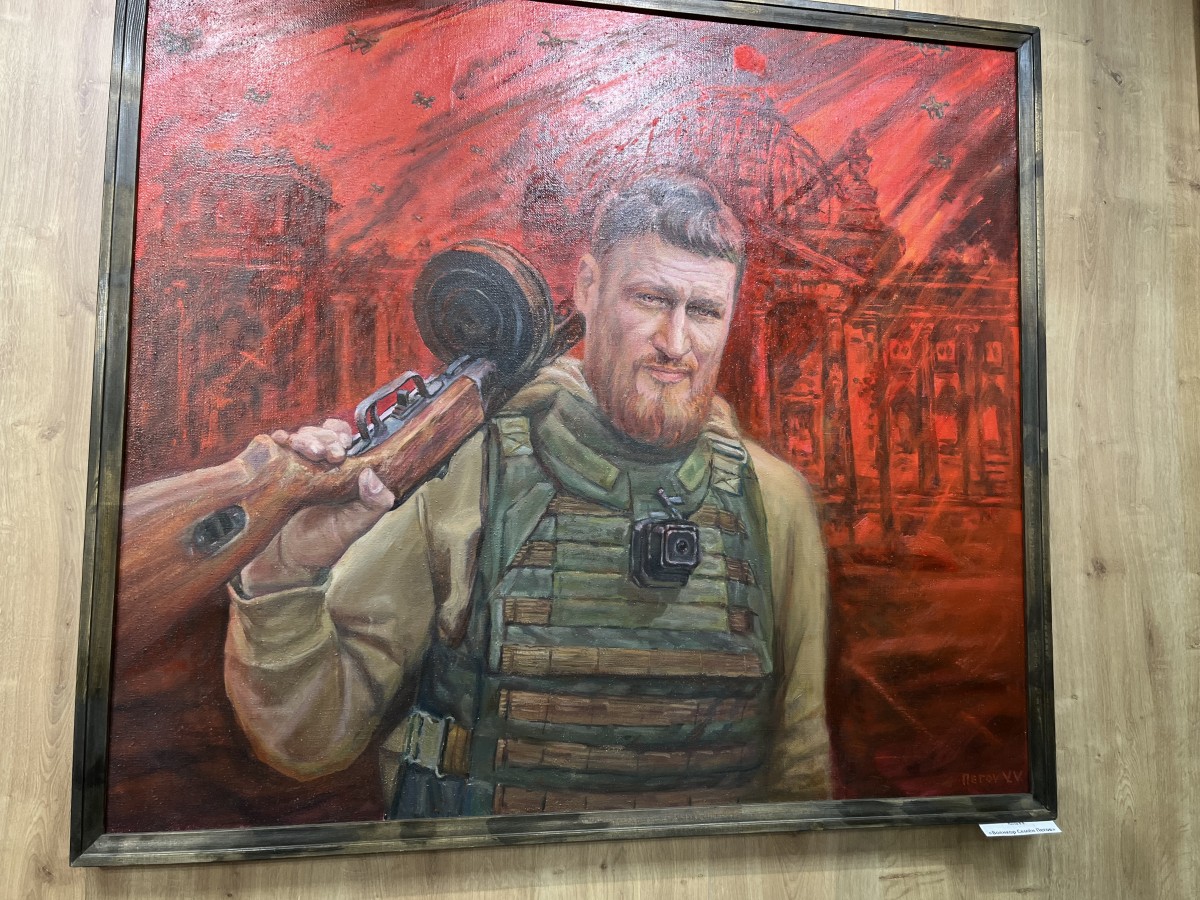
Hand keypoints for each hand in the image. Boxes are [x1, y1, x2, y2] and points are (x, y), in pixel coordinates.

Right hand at [239, 419, 395, 596]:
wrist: (283, 563)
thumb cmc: (321, 545)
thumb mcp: (353, 527)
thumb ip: (372, 505)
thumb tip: (371, 475)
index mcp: (339, 473)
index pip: (341, 440)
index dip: (341, 437)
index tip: (340, 450)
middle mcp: (316, 465)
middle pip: (320, 434)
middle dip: (323, 437)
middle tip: (326, 453)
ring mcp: (292, 467)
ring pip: (298, 437)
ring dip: (304, 437)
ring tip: (305, 449)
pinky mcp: (271, 472)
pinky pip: (273, 448)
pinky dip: (278, 440)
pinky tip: (280, 442)